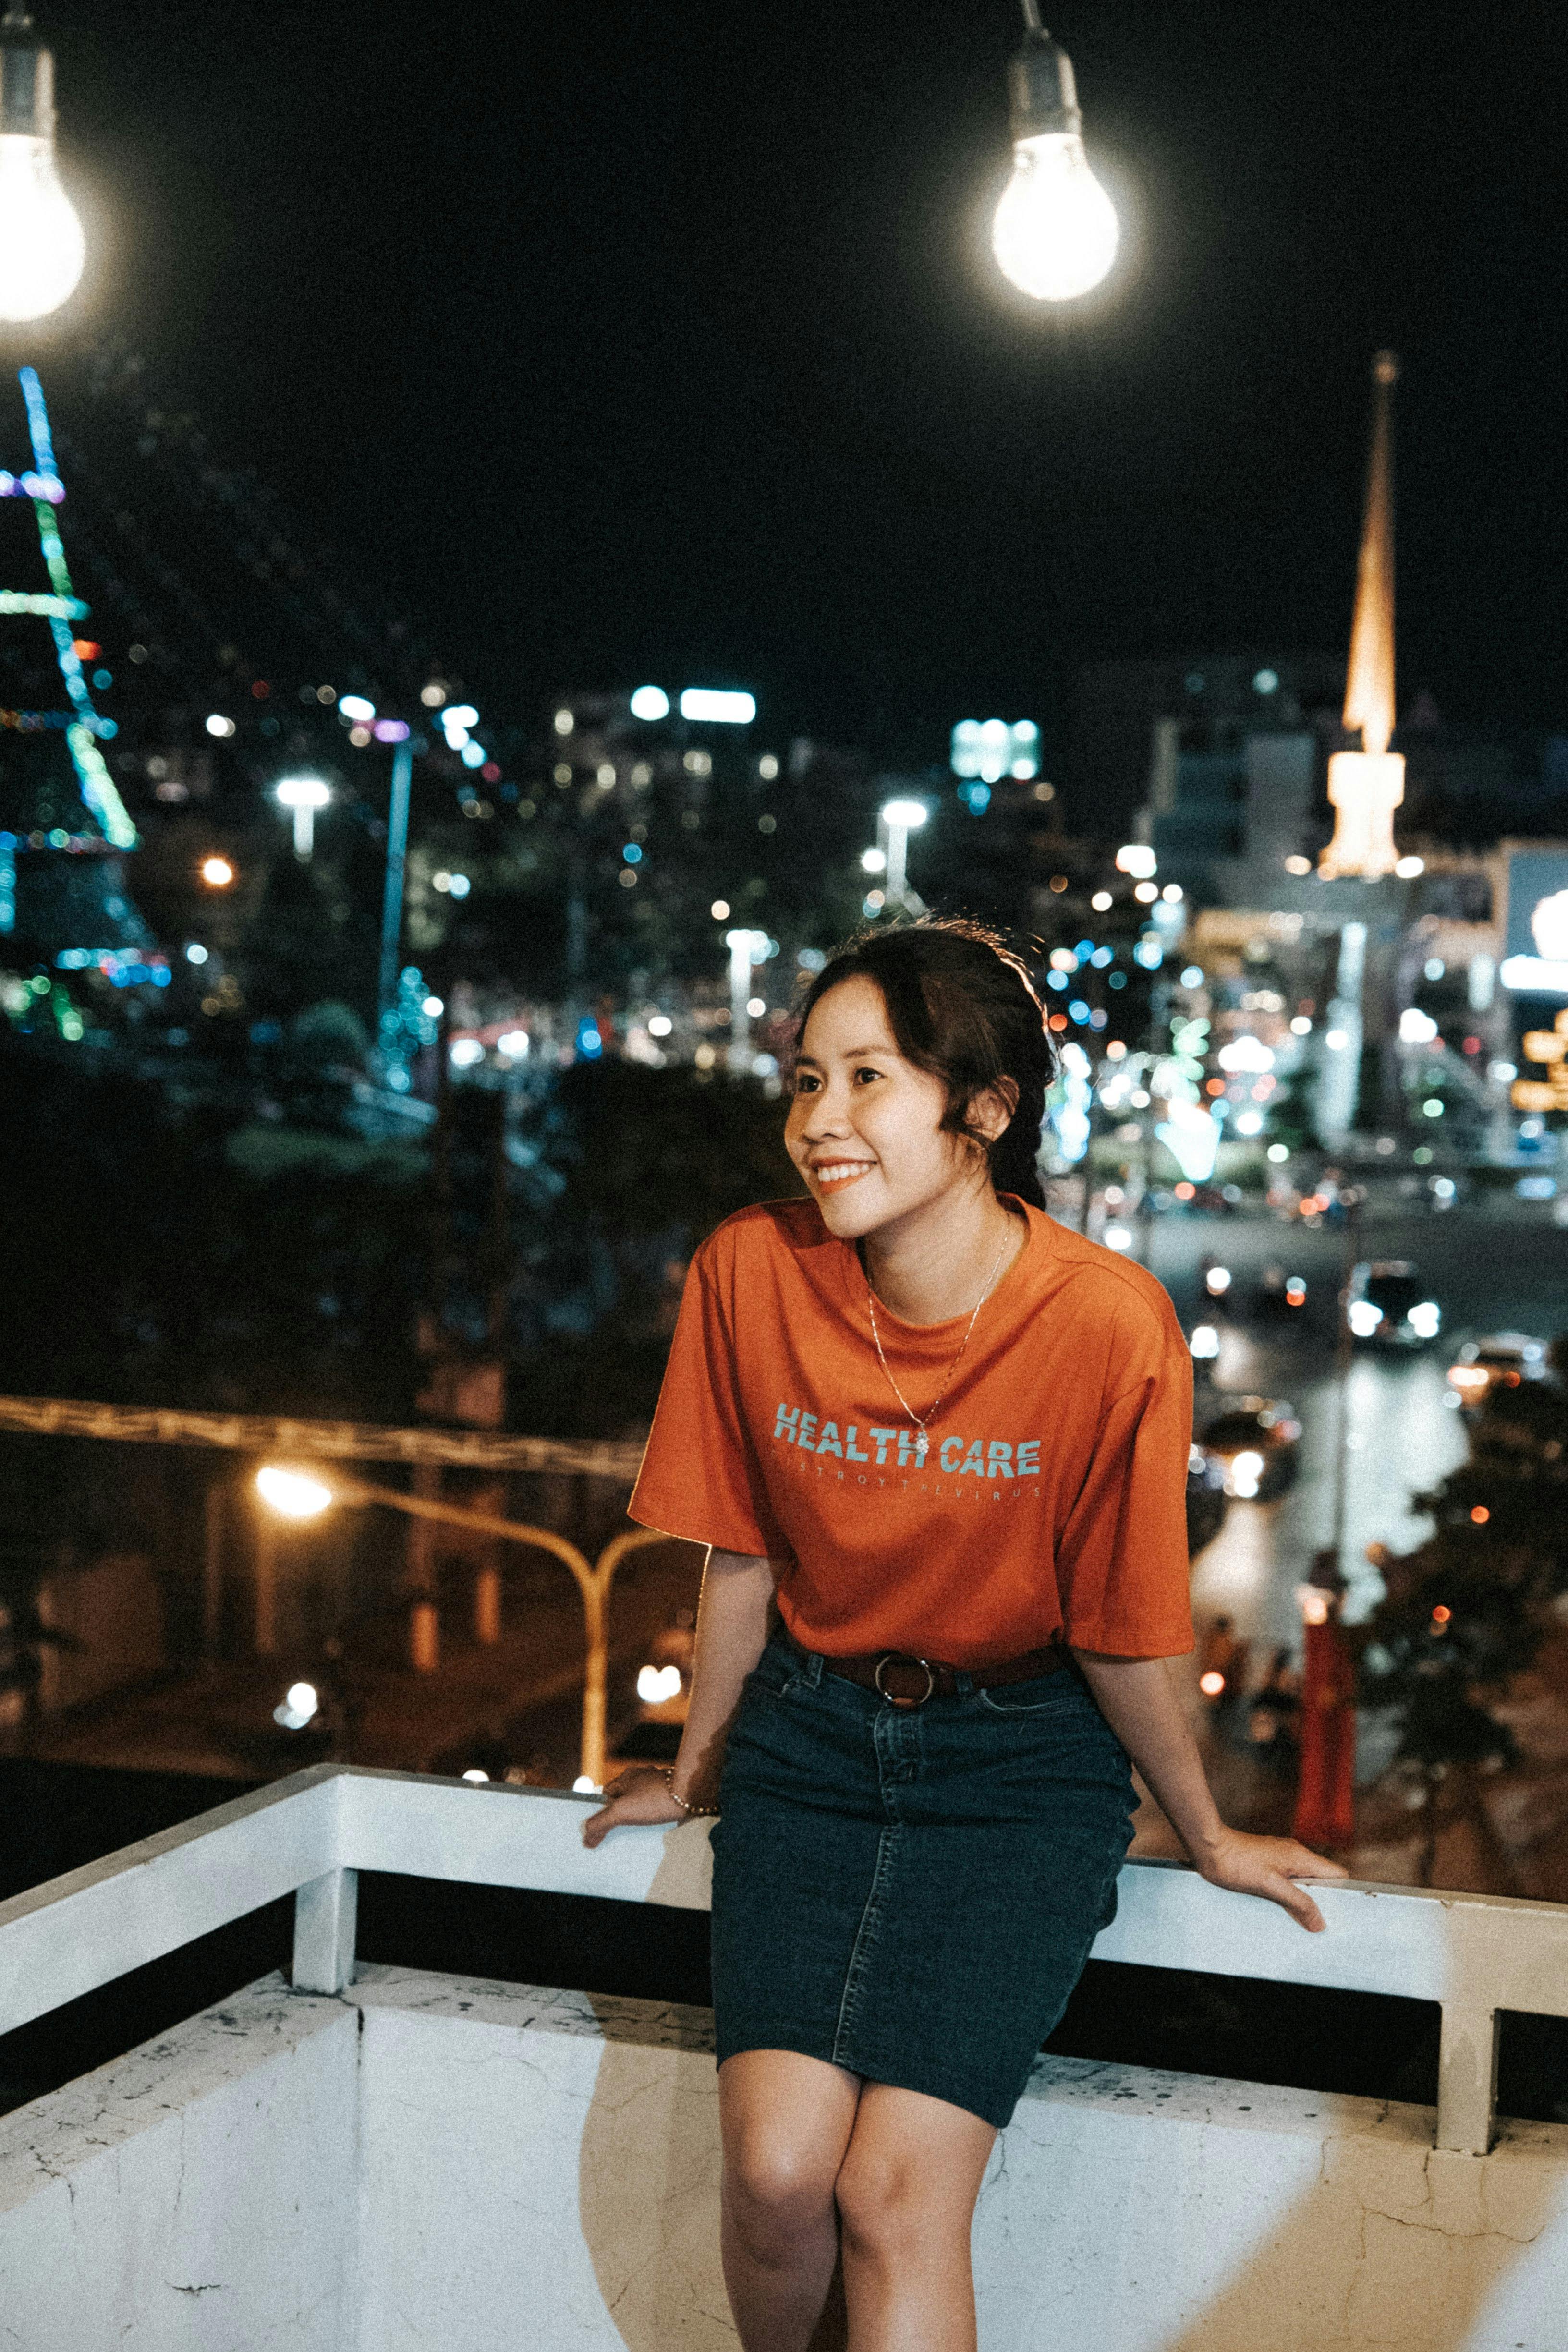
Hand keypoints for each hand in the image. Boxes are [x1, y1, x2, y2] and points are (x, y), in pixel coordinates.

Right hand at [581, 1767, 688, 1848]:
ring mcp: (657, 1787)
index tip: (598, 1829)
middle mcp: (641, 1779)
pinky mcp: (670, 1797)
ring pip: (640, 1806)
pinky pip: (655, 1810)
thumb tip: (586, 1837)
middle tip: (614, 1838)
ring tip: (632, 1838)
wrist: (692, 1794)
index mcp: (626, 1777)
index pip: (606, 1796)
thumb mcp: (621, 1811)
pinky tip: (652, 1832)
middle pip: (623, 1801)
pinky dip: (652, 1820)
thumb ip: (601, 1823)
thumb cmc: (655, 1799)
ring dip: (636, 1821)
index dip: (601, 1812)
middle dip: (619, 1818)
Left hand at [1194, 1829, 1349, 1932]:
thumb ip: (1297, 1902)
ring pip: (1304, 1882)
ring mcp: (1281, 1858)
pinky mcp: (1268, 1863)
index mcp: (1301, 1857)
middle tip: (1318, 1925)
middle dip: (1323, 1902)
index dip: (1343, 1894)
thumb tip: (1320, 1923)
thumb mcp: (1270, 1886)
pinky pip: (1288, 1881)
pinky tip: (1281, 1909)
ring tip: (1301, 1922)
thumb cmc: (1237, 1863)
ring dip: (1304, 1900)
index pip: (1337, 1874)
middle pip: (1322, 1880)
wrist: (1209, 1847)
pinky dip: (1289, 1895)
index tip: (1340, 1916)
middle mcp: (1295, 1855)